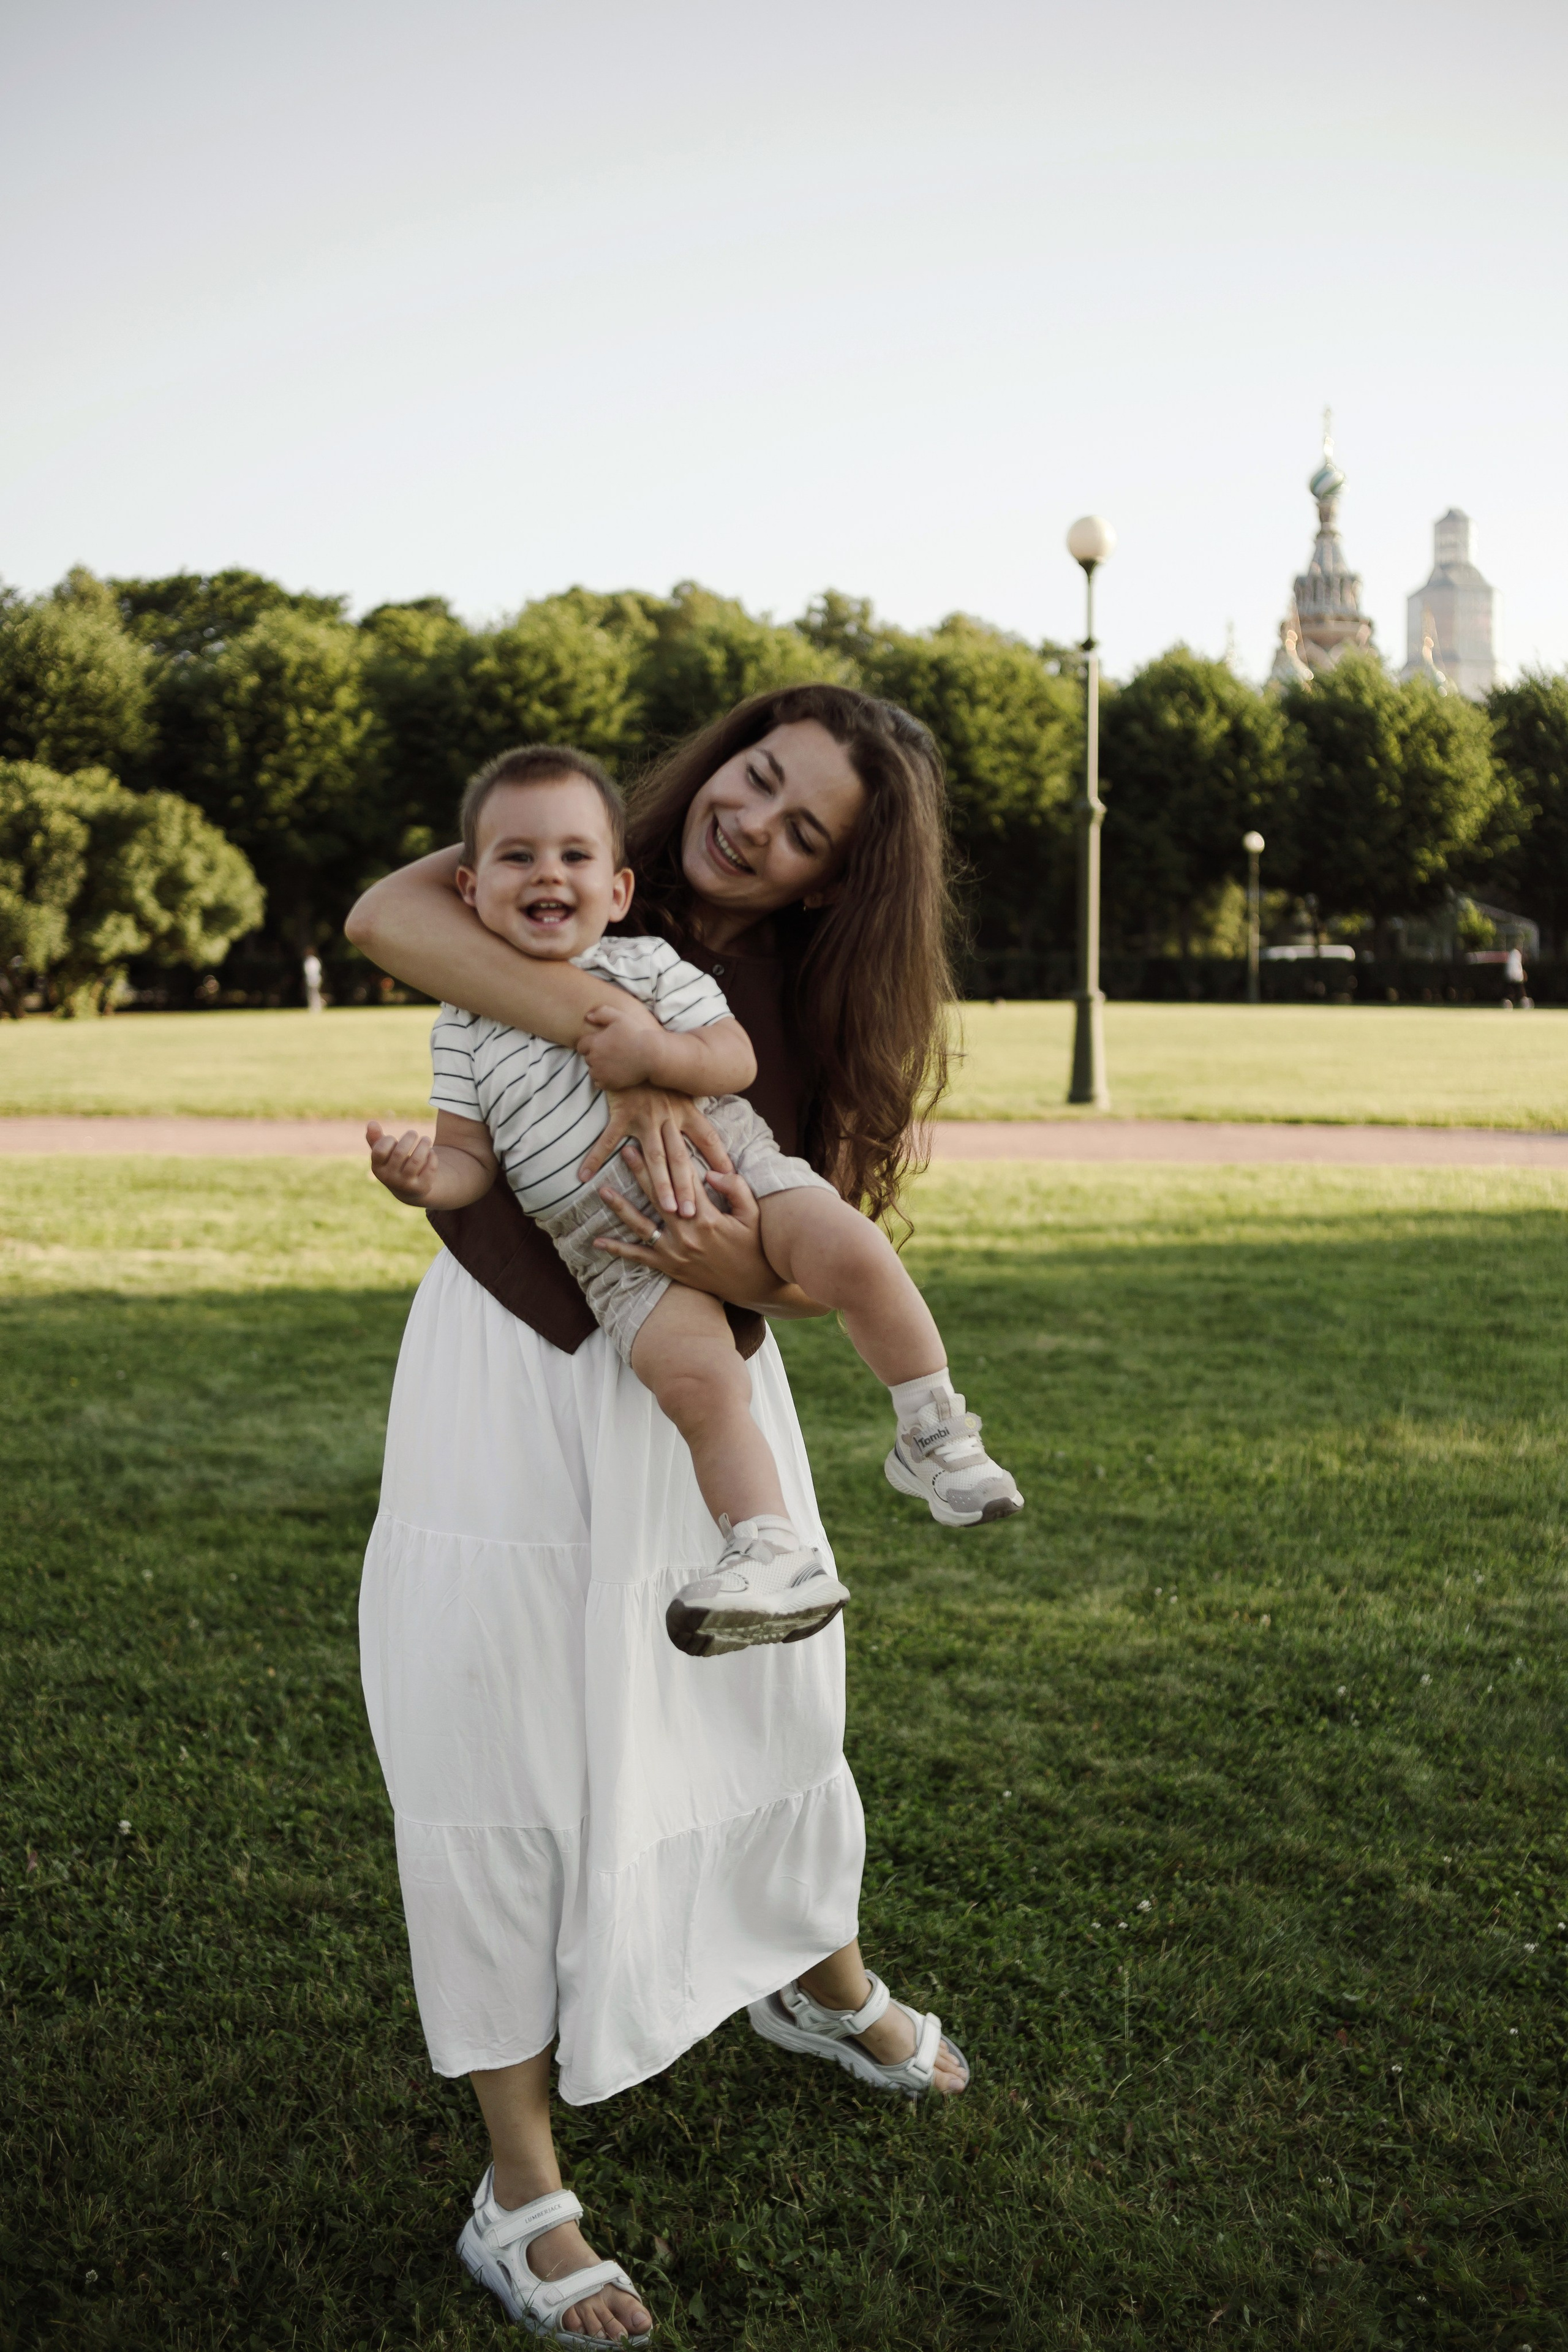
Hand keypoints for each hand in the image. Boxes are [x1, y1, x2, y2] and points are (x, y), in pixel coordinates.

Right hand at [366, 1119, 438, 1203]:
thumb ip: (375, 1138)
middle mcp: (389, 1178)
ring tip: (426, 1139)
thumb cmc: (394, 1164)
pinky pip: (430, 1168)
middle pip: (400, 1153)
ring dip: (424, 1145)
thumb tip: (371, 1123)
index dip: (388, 1140)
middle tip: (413, 1133)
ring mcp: (406, 1184)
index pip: (380, 1151)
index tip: (393, 1139)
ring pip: (417, 1160)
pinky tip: (431, 1153)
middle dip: (409, 1138)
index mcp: (377, 1168)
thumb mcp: (383, 1153)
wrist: (408, 1189)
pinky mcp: (422, 1187)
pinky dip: (432, 1157)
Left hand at [576, 1000, 660, 1092]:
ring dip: (598, 1068)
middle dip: (595, 1055)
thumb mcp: (619, 1017)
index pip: (581, 1046)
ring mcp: (601, 1073)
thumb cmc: (636, 1034)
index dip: (590, 1044)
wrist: (651, 1055)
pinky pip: (599, 1083)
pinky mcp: (608, 1084)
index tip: (601, 1044)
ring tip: (613, 1062)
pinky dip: (604, 1079)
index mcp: (594, 1043)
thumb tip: (587, 1017)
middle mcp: (594, 1059)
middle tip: (610, 1052)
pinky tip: (614, 1072)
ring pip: (592, 1071)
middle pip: (587, 1059)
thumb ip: (601, 1013)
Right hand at [577, 1087, 733, 1219]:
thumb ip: (694, 1114)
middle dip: (687, 1186)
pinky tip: (583, 1177)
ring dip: (659, 1184)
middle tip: (693, 1213)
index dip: (720, 1158)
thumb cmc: (659, 1073)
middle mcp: (668, 1116)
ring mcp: (644, 1116)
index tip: (732, 1179)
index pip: (708, 1138)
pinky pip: (607, 1140)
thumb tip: (709, 1133)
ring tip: (666, 1208)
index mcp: (686, 1110)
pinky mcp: (621, 1114)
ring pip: (654, 1156)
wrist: (634, 1044)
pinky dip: (594, 1158)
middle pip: (680, 1157)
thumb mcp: (683, 1089)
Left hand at [592, 1161, 783, 1303]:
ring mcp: (674, 1252)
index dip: (672, 1155)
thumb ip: (735, 1189)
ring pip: (641, 1225)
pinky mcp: (669, 1268)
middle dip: (640, 1171)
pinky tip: (597, 1241)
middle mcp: (686, 1233)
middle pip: (657, 1196)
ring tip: (602, 1189)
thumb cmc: (756, 1248)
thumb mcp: (753, 1215)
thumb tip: (711, 1172)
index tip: (660, 1137)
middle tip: (625, 1149)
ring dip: (620, 1206)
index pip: (685, 1179)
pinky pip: (639, 1258)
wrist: (754, 1287)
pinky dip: (618, 1250)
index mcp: (707, 1217)